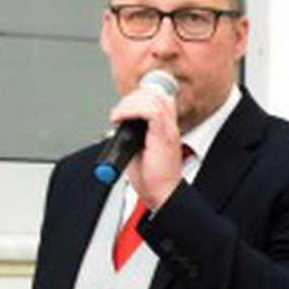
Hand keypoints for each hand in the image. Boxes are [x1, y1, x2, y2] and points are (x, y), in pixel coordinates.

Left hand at [117, 80, 183, 210]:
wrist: (162, 194)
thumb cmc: (151, 178)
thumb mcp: (138, 150)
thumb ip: (132, 134)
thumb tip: (119, 123)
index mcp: (165, 128)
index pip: (158, 98)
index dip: (139, 97)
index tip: (123, 108)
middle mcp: (169, 126)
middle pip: (155, 94)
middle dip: (132, 97)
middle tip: (119, 112)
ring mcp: (168, 130)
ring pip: (153, 98)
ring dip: (130, 103)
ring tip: (119, 115)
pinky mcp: (163, 136)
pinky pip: (151, 111)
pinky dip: (131, 110)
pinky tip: (120, 118)